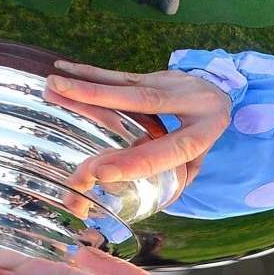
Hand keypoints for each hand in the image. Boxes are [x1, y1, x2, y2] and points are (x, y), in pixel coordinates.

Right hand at [46, 61, 233, 187]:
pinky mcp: (152, 75)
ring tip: (53, 84)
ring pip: (126, 84)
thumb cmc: (204, 129)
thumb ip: (183, 175)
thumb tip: (157, 202)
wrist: (220, 88)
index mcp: (204, 131)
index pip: (173, 149)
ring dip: (86, 84)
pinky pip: (119, 76)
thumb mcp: (203, 154)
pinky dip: (90, 75)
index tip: (102, 173)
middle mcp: (186, 101)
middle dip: (98, 99)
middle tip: (60, 95)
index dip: (140, 162)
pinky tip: (64, 72)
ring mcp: (168, 83)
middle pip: (142, 100)